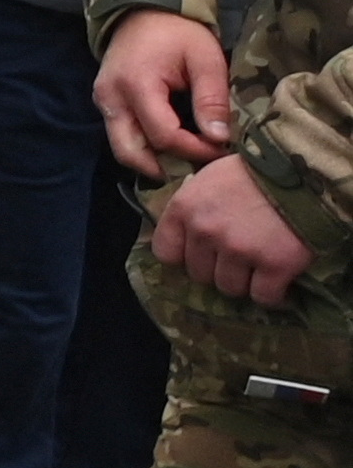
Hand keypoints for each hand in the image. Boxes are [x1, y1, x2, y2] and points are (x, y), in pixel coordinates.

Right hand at [101, 9, 239, 175]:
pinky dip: (145, 148)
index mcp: (136, 85)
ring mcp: (104, 101)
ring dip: (153, 161)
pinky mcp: (106, 102)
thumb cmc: (179, 32)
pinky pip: (122, 136)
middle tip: (197, 169)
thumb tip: (218, 138)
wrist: (144, 9)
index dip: (194, 151)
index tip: (221, 150)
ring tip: (185, 160)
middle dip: (165, 167)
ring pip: (123, 149)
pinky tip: (171, 146)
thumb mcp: (205, 60)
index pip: (163, 136)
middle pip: (130, 153)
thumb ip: (211, 100)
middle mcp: (111, 97)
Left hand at [154, 153, 318, 307]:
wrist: (302, 170)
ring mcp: (239, 250)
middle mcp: (205, 232)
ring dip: (243, 282)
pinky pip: (263, 297)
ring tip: (257, 266)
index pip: (165, 253)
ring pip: (229, 288)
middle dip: (216, 269)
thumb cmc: (251, 170)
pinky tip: (276, 281)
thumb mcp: (208, 178)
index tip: (201, 254)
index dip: (184, 256)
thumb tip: (185, 234)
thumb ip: (192, 207)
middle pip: (199, 274)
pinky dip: (271, 293)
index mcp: (184, 208)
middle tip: (236, 258)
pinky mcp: (274, 266)